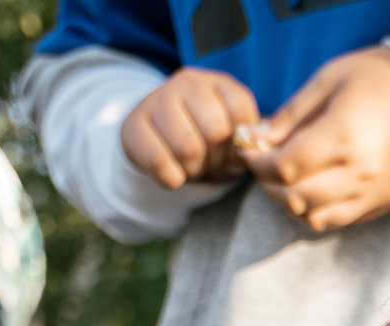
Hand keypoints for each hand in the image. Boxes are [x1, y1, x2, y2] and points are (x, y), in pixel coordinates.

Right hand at [121, 67, 261, 187]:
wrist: (158, 140)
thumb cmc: (204, 140)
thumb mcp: (232, 136)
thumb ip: (248, 139)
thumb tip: (255, 144)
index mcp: (218, 83)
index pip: (241, 113)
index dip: (240, 145)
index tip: (232, 154)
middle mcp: (188, 83)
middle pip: (215, 132)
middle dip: (217, 160)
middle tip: (210, 165)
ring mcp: (157, 99)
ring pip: (188, 148)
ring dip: (194, 170)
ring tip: (192, 167)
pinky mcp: (134, 124)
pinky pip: (160, 162)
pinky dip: (172, 179)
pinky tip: (173, 173)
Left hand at [243, 47, 389, 232]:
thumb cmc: (380, 79)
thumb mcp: (329, 80)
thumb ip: (291, 114)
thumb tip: (257, 138)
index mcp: (343, 136)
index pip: (284, 166)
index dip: (257, 162)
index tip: (248, 150)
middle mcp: (358, 173)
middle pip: (294, 197)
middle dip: (267, 185)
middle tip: (261, 166)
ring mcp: (373, 193)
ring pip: (313, 218)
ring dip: (288, 203)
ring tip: (283, 181)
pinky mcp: (383, 204)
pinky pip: (338, 221)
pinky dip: (314, 211)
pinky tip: (309, 190)